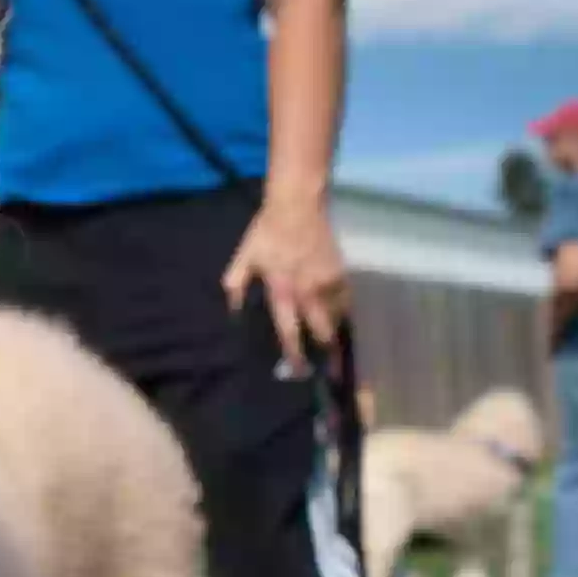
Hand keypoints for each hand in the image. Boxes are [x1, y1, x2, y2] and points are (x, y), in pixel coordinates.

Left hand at [223, 195, 349, 369]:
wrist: (297, 205)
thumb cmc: (266, 232)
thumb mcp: (244, 257)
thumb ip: (236, 283)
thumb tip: (231, 311)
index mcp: (281, 290)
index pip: (289, 330)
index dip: (294, 353)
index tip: (298, 371)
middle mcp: (308, 291)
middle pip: (322, 331)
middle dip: (326, 351)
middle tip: (329, 368)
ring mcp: (328, 282)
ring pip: (338, 317)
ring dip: (337, 330)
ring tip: (339, 346)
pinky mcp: (342, 272)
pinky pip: (346, 299)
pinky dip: (344, 308)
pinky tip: (343, 316)